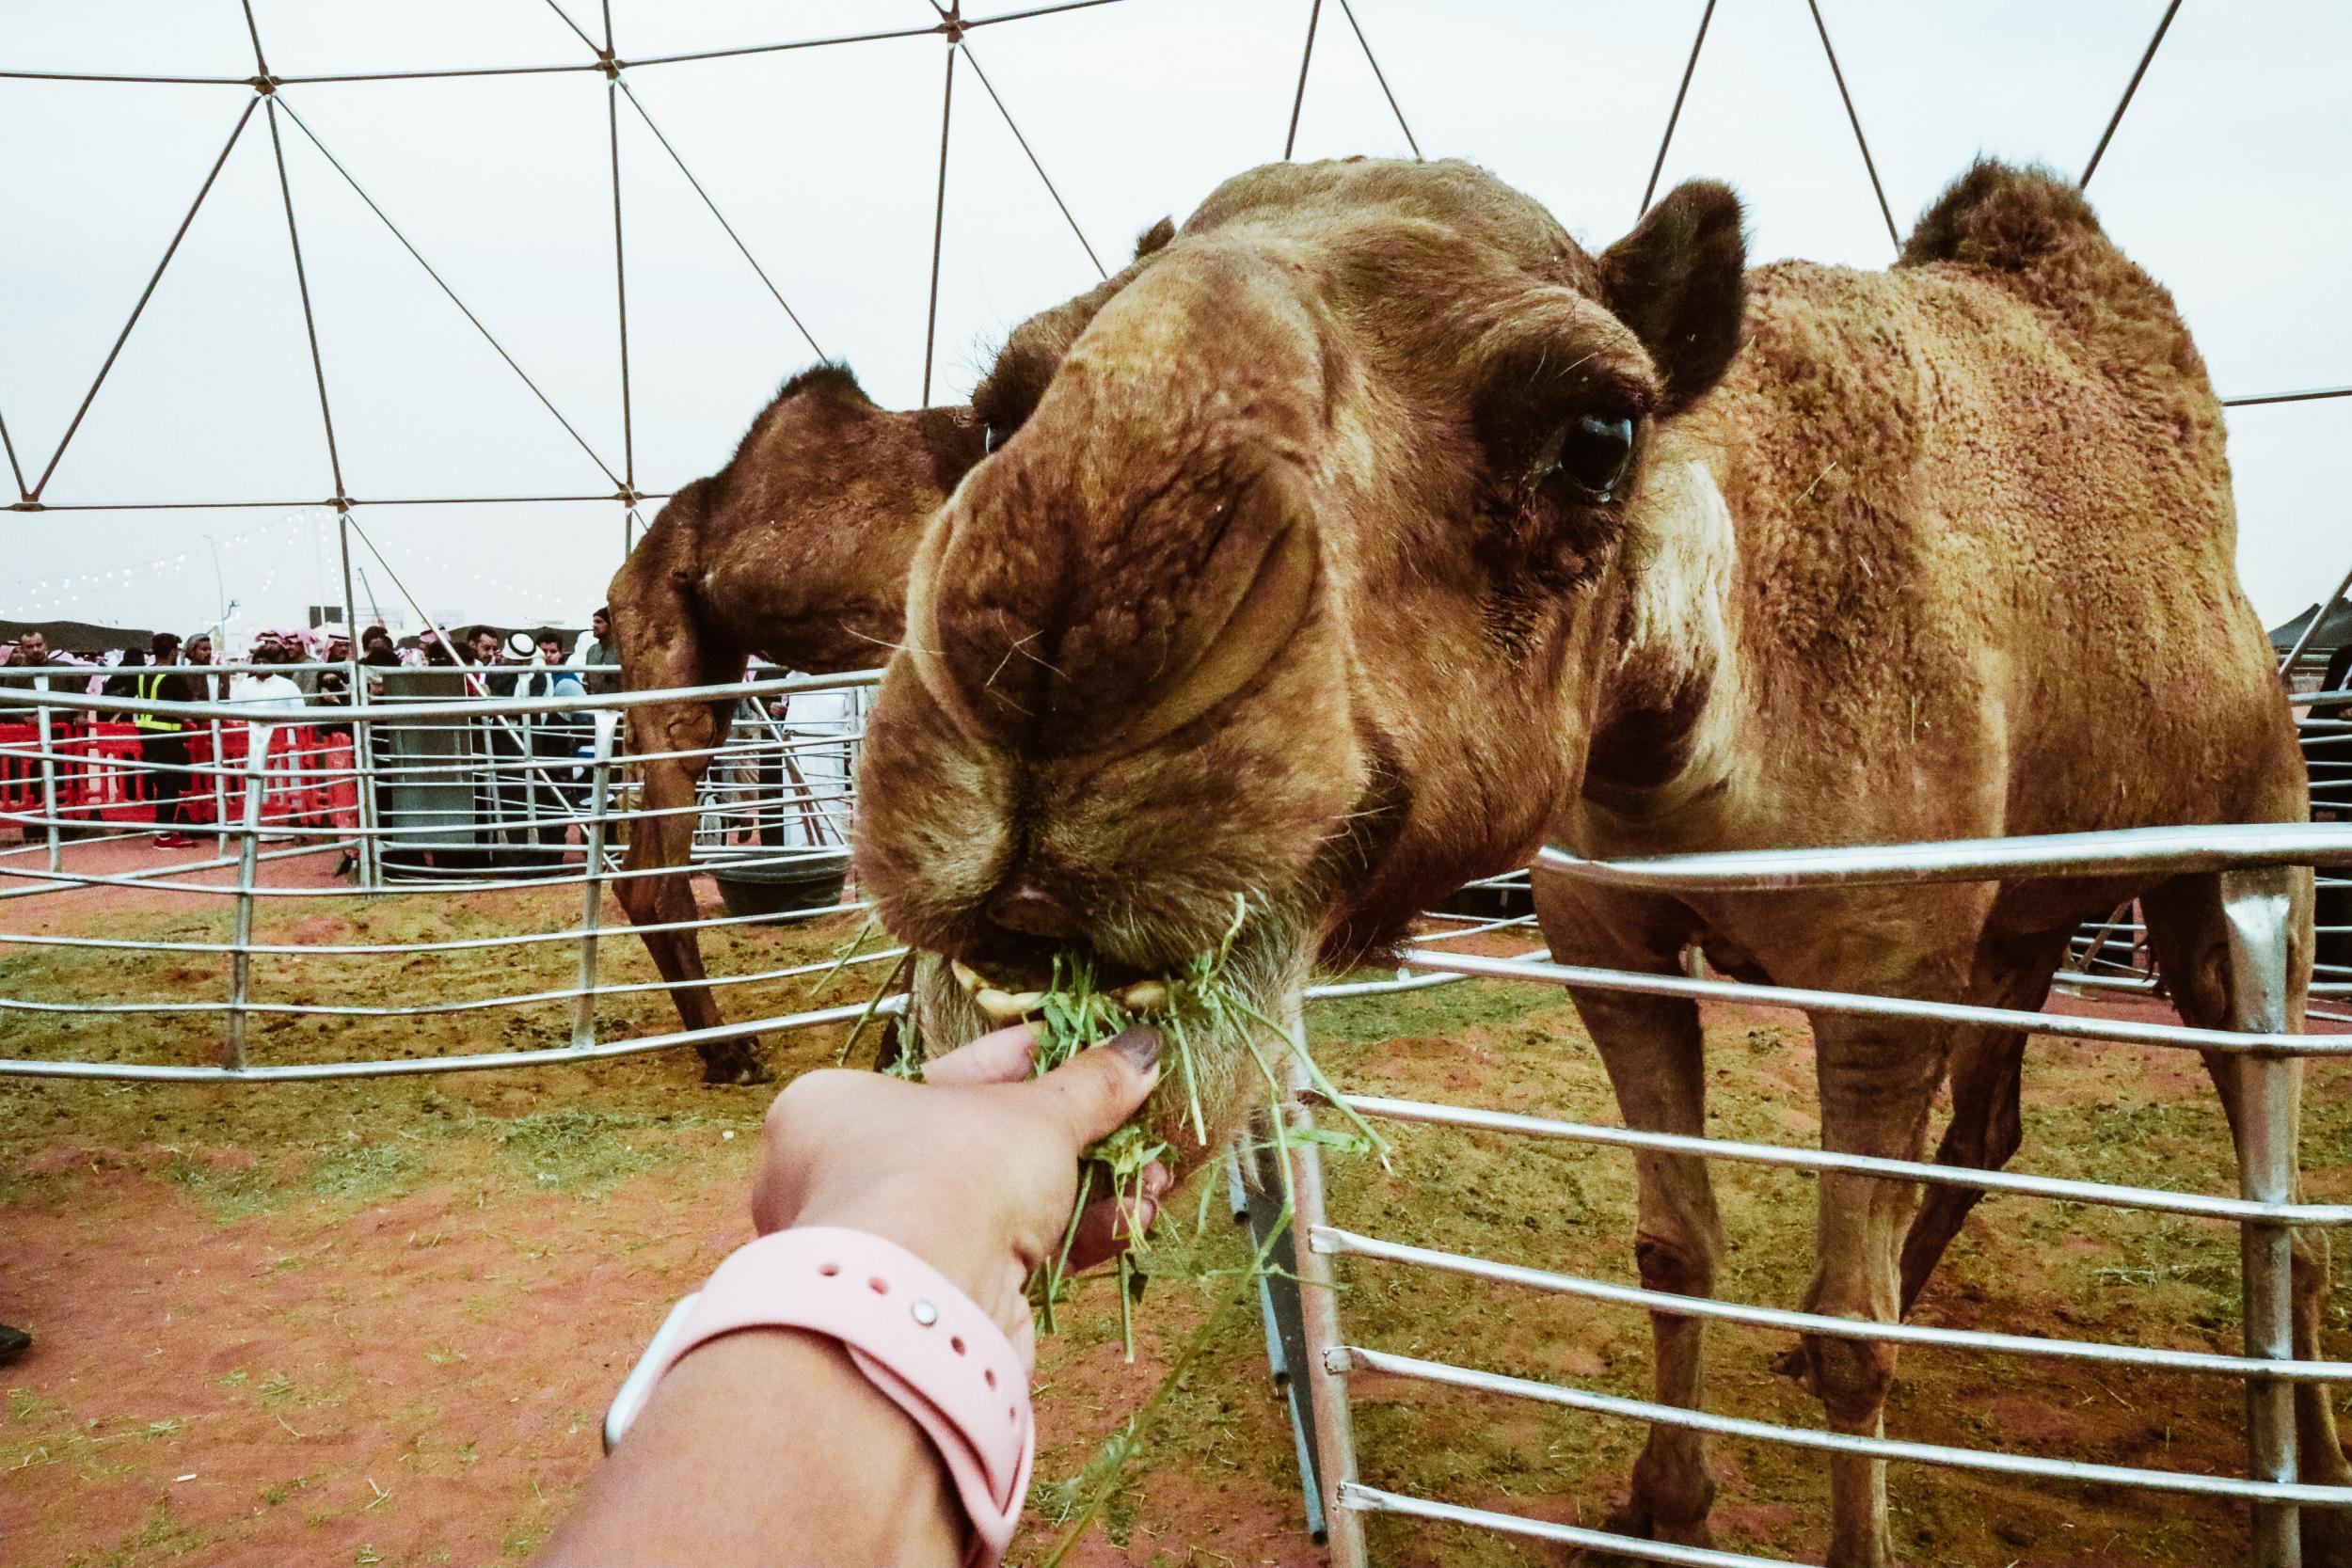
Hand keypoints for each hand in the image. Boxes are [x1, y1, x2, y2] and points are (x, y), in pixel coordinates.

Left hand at [749, 1023, 1172, 1365]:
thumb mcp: (1035, 1114)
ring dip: (1090, 1189)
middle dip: (1071, 1136)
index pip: (944, 1074)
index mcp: (840, 1110)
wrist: (921, 1315)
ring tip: (1154, 1174)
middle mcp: (853, 1179)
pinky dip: (1076, 1240)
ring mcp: (896, 1249)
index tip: (1074, 1051)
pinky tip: (1132, 1219)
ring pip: (1008, 1209)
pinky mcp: (940, 1307)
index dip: (1018, 1061)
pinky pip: (1016, 1261)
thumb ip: (1090, 1085)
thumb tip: (1141, 1049)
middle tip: (1130, 1116)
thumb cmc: (949, 1175)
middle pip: (984, 1146)